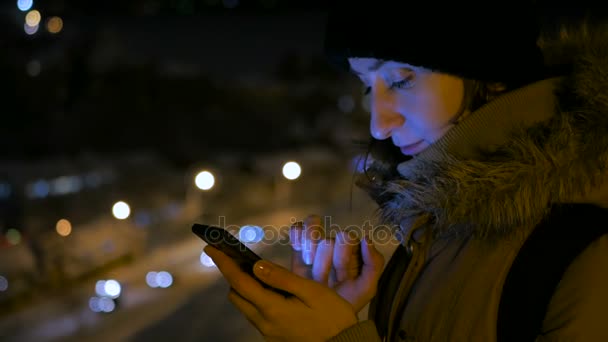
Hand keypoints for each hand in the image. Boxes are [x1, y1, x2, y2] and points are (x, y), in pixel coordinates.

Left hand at [205, 245, 357, 341]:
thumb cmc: (333, 317)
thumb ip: (282, 278)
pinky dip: (259, 300)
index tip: (210, 248)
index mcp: (272, 309)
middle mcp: (265, 324)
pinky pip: (258, 316)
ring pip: (246, 307)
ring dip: (247, 289)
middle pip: (237, 296)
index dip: (224, 263)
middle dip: (234, 276)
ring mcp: (269, 333)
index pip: (239, 282)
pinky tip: (275, 292)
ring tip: (261, 273)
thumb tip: (256, 265)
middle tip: (239, 258)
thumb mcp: (312, 291)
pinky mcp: (275, 338)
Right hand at [289, 215, 384, 312]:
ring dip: (309, 244)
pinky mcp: (299, 248)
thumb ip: (374, 264)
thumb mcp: (366, 288)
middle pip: (327, 236)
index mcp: (353, 251)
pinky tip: (298, 249)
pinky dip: (296, 235)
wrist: (321, 319)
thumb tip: (365, 238)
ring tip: (308, 262)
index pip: (346, 238)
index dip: (341, 256)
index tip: (340, 276)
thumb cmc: (346, 303)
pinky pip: (296, 229)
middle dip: (324, 259)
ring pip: (312, 225)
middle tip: (322, 277)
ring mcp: (316, 244)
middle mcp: (335, 244)